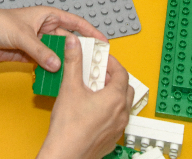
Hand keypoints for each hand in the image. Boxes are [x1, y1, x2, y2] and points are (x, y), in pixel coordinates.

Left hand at [0, 6, 105, 71]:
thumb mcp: (22, 35)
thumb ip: (40, 51)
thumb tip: (56, 64)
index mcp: (47, 15)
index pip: (74, 22)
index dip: (90, 31)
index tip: (103, 41)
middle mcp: (46, 28)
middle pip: (68, 40)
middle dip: (79, 51)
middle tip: (92, 63)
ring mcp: (39, 43)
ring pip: (58, 54)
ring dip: (65, 63)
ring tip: (76, 74)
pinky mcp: (31, 55)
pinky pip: (47, 63)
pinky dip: (52, 70)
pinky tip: (58, 78)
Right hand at [38, 36, 131, 158]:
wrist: (65, 155)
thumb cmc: (69, 128)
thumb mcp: (70, 87)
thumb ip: (74, 62)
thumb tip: (74, 44)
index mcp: (115, 99)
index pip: (122, 73)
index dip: (112, 63)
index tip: (102, 59)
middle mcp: (121, 114)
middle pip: (126, 89)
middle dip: (113, 79)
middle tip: (97, 74)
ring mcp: (118, 128)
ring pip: (122, 106)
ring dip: (112, 95)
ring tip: (93, 92)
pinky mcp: (111, 140)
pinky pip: (116, 121)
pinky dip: (108, 111)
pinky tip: (92, 111)